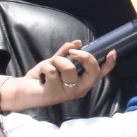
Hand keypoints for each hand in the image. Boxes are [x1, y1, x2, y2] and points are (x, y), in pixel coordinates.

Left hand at [0, 41, 114, 111]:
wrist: (23, 91)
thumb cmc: (42, 78)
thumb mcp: (56, 62)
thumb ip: (66, 53)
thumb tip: (77, 43)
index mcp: (82, 81)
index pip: (100, 73)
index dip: (109, 63)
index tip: (112, 51)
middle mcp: (79, 89)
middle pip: (92, 70)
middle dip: (84, 56)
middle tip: (73, 52)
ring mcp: (68, 93)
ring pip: (68, 67)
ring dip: (56, 61)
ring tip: (49, 66)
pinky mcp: (54, 94)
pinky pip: (51, 70)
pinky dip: (44, 66)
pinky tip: (41, 75)